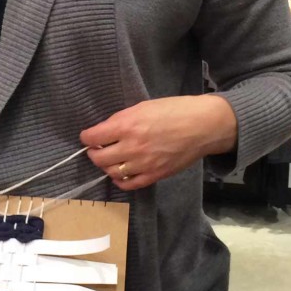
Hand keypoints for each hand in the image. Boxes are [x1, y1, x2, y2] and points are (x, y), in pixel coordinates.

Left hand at [80, 95, 237, 190]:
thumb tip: (105, 130)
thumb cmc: (175, 110)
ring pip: (111, 172)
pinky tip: (119, 174)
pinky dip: (120, 180)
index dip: (87, 137)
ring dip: (106, 166)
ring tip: (109, 159)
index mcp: (127, 125)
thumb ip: (122, 119)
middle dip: (93, 153)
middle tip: (96, 149)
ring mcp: (143, 164)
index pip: (93, 137)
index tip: (87, 136)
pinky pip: (129, 184)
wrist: (203, 126)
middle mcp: (132, 147)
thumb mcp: (143, 106)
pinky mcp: (154, 175)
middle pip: (99, 158)